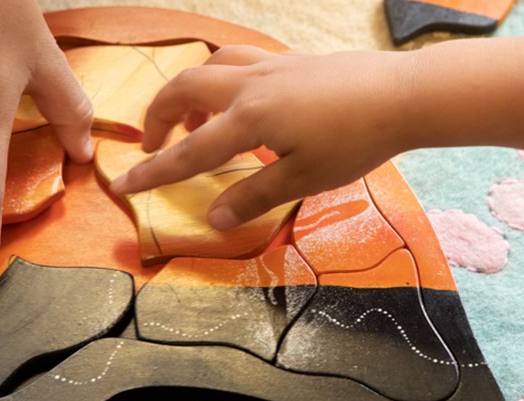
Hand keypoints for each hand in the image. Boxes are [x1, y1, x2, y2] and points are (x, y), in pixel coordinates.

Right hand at [111, 46, 413, 230]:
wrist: (402, 96)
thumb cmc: (354, 142)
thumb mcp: (303, 180)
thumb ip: (253, 197)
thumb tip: (213, 220)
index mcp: (248, 120)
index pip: (187, 152)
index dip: (152, 173)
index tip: (121, 184)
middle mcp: (249, 86)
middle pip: (183, 88)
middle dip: (158, 116)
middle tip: (153, 146)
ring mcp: (269, 66)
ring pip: (209, 65)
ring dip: (188, 92)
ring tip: (193, 123)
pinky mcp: (289, 60)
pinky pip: (238, 58)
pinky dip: (221, 77)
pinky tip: (238, 101)